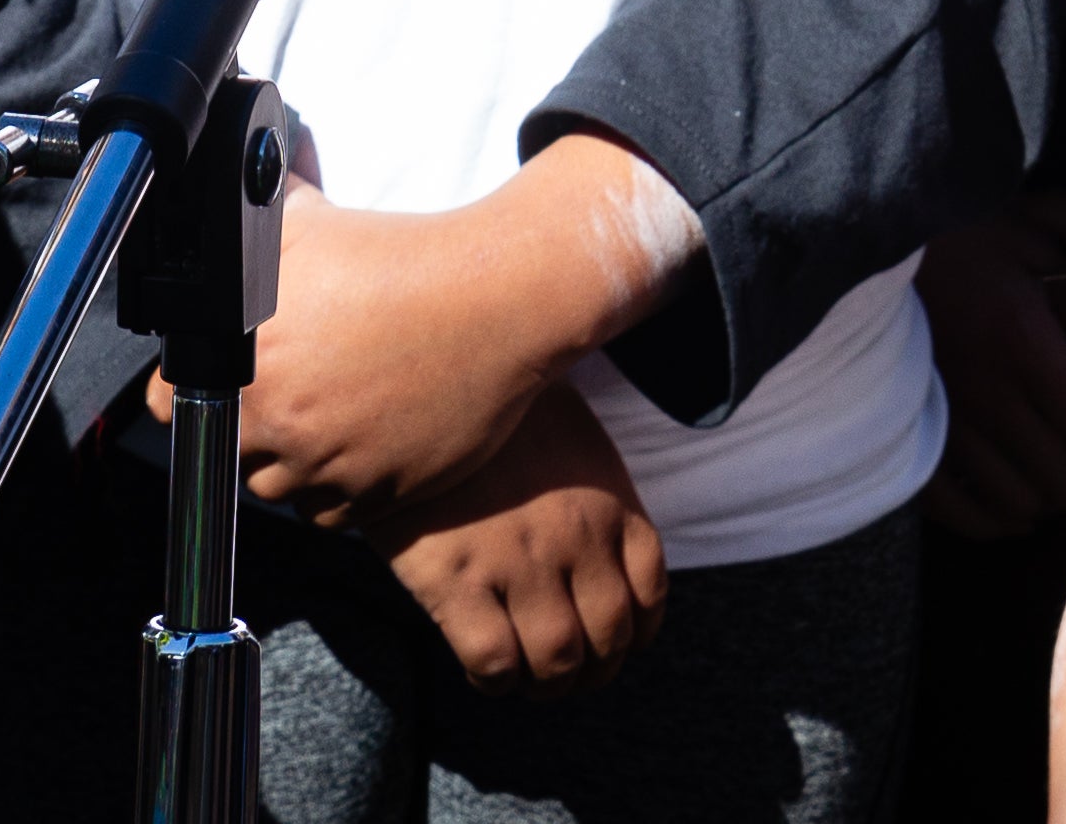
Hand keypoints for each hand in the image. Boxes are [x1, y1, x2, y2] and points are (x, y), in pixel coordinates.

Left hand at [229, 142, 698, 527]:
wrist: (496, 295)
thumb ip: (247, 223)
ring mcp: (329, 464)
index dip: (196, 388)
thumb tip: (216, 202)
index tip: (227, 377)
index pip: (173, 404)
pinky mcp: (376, 495)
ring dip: (291, 462)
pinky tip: (358, 442)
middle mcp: (280, 420)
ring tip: (327, 414)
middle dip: (250, 424)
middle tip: (291, 388)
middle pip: (228, 452)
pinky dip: (336, 490)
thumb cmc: (406, 255)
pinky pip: (330, 515)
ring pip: (276, 490)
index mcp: (249, 360)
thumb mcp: (308, 219)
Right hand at [366, 379, 665, 694]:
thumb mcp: (569, 432)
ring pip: (557, 661)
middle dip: (593, 671)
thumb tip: (601, 549)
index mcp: (609, 499)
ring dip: (548, 684)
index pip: (650, 594)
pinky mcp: (454, 579)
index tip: (615, 644)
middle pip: (609, 639)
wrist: (415, 382)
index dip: (636, 634)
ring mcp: (517, 560)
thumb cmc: (493, 410)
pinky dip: (497, 681)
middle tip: (568, 673)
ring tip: (529, 678)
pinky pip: (494, 661)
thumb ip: (593, 489)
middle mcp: (575, 536)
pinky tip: (484, 669)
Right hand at [918, 200, 1065, 543]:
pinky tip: (1014, 498)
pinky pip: (965, 515)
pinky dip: (998, 519)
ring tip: (1057, 468)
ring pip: (1022, 504)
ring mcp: (943, 426)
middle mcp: (984, 392)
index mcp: (1019, 338)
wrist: (858, 254)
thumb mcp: (1020, 222)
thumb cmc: (950, 238)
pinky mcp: (910, 445)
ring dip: (1049, 495)